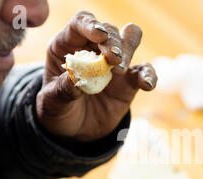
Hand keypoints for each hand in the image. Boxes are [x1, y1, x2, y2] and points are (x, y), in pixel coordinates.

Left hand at [36, 11, 156, 141]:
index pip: (80, 23)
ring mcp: (113, 64)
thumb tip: (77, 78)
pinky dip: (149, 75)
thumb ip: (62, 89)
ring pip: (129, 40)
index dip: (91, 25)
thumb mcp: (52, 102)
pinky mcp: (129, 81)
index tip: (100, 36)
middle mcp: (93, 49)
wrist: (75, 131)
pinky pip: (145, 70)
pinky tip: (147, 85)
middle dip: (113, 42)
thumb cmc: (59, 110)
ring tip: (121, 71)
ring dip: (129, 50)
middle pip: (109, 30)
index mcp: (68, 46)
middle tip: (114, 60)